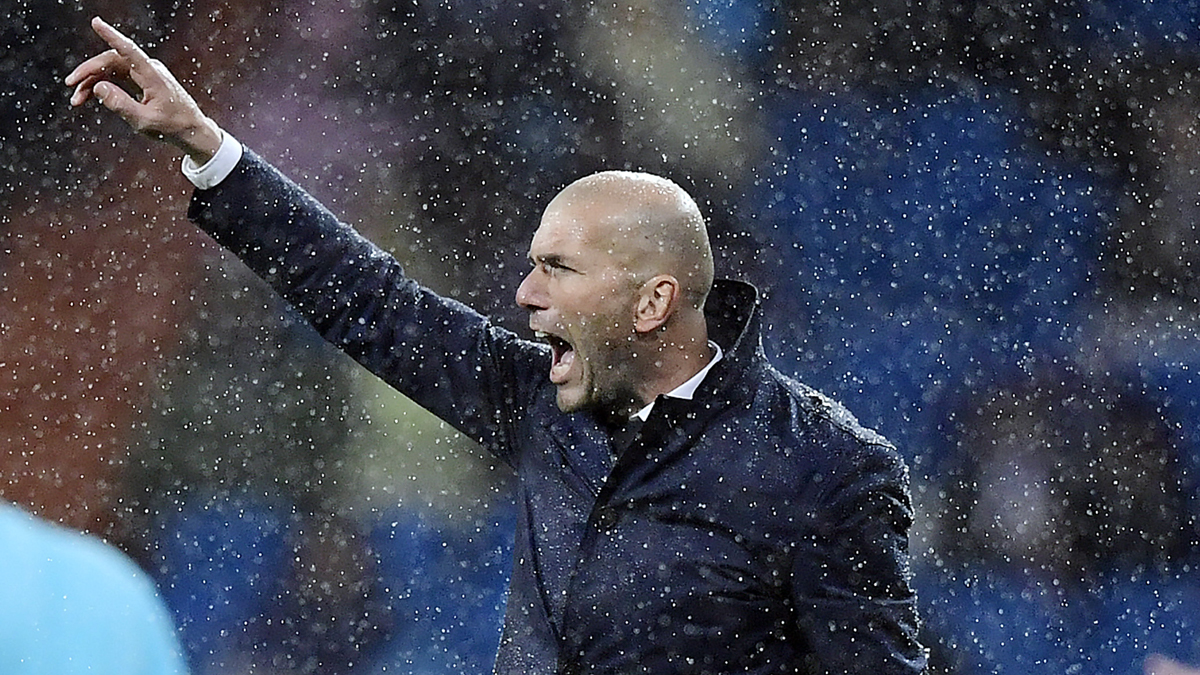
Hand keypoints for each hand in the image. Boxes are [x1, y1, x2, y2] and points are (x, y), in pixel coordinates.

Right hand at [66, 17, 221, 163]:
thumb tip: (98, 87)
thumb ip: (120, 105)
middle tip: (70, 85)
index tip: (96, 22)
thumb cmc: (172, 127)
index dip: (111, 36)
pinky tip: (88, 96)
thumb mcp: (144, 121)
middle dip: (88, 72)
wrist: (191, 131)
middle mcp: (149, 69)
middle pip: (112, 60)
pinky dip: (101, 85)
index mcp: (153, 76)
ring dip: (92, 81)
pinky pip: (116, 77)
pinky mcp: (142, 80)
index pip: (129, 51)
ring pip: (111, 69)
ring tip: (76, 100)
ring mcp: (145, 74)